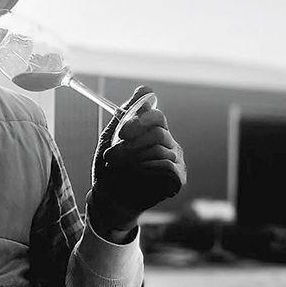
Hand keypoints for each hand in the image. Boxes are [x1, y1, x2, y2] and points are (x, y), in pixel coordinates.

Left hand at [87, 85, 185, 235]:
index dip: (141, 120)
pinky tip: (136, 178)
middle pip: (159, 132)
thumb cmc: (110, 169)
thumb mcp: (113, 137)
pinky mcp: (177, 178)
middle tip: (113, 157)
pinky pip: (165, 165)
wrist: (108, 198)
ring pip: (159, 149)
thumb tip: (145, 88)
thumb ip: (128, 113)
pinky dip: (145, 171)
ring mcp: (176, 162)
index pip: (157, 117)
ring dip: (132, 159)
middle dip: (131, 144)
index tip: (122, 132)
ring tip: (118, 169)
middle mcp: (170, 146)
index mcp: (156, 134)